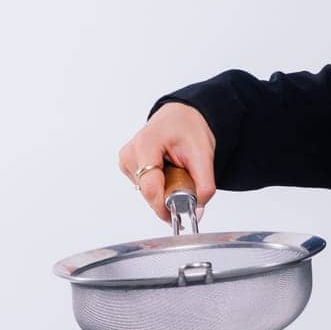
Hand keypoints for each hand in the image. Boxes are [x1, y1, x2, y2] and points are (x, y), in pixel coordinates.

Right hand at [118, 101, 217, 225]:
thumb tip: (196, 212)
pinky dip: (159, 186)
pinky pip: (145, 188)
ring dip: (165, 190)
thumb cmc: (188, 127)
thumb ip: (204, 186)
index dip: (166, 205)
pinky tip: (166, 171)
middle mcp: (130, 153)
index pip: (151, 188)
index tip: (180, 214)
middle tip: (185, 181)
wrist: (180, 115)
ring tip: (175, 170)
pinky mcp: (127, 167)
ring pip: (147, 194)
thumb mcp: (203, 154)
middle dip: (169, 196)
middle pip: (149, 193)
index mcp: (146, 144)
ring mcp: (126, 161)